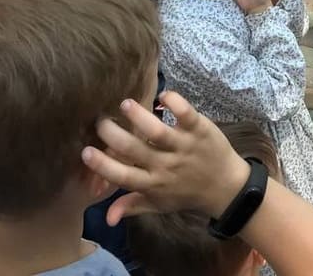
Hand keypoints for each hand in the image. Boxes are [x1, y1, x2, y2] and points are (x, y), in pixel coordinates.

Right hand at [83, 92, 251, 224]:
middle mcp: (165, 165)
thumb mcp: (159, 205)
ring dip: (139, 117)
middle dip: (113, 134)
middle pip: (134, 150)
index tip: (85, 151)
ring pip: (158, 131)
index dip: (102, 165)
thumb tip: (106, 218)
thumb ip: (131, 206)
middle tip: (100, 120)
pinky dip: (174, 102)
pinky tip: (162, 95)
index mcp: (152, 184)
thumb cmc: (186, 194)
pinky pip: (186, 114)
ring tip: (125, 104)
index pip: (122, 176)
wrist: (227, 187)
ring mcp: (184, 146)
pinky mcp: (200, 130)